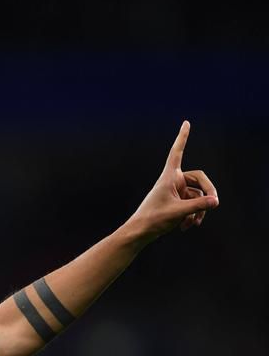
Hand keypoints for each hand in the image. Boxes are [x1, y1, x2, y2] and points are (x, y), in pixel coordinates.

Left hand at [127, 121, 219, 243]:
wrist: (140, 232)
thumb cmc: (153, 219)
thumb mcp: (178, 212)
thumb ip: (198, 205)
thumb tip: (216, 201)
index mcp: (169, 177)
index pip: (177, 153)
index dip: (182, 138)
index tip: (186, 123)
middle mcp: (173, 181)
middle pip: (200, 179)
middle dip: (208, 192)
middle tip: (215, 203)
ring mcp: (176, 192)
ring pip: (198, 195)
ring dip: (199, 210)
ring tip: (194, 224)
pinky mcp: (177, 202)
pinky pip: (193, 204)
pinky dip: (193, 215)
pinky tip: (187, 227)